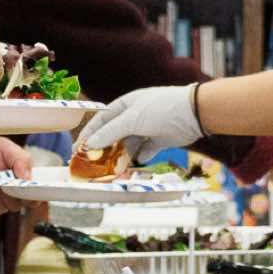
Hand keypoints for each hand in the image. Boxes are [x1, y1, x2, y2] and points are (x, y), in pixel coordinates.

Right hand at [77, 85, 203, 162]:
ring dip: (122, 156)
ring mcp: (147, 128)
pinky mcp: (159, 140)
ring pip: (129, 145)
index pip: (101, 120)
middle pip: (114, 134)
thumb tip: (90, 144)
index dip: (89, 134)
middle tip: (94, 164)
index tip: (78, 149)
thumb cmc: (161, 109)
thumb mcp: (132, 119)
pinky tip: (138, 162)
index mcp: (125, 105)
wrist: (194, 113)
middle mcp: (134, 116)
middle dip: (105, 149)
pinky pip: (145, 151)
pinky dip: (141, 157)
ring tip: (115, 168)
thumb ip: (110, 132)